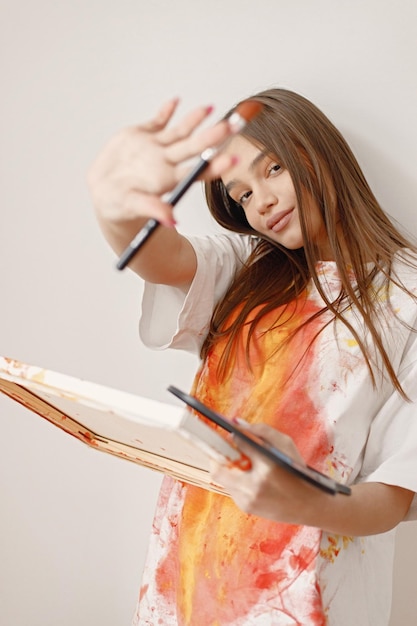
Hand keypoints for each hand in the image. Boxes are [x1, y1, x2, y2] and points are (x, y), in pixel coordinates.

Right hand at [88, 98, 235, 227]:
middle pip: (194, 147)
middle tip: (231, 125)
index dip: (214, 165)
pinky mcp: (141, 136)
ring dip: (194, 120)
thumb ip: (152, 209)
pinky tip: (175, 101)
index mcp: (168, 179)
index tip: (232, 159)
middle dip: (212, 136)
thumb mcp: (133, 207)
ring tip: (209, 109)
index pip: (197, 172)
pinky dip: (166, 111)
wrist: (104, 192)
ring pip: (180, 132)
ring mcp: (156, 147)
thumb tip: (172, 221)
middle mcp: (167, 162)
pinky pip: (157, 121)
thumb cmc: (120, 205)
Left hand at [210, 423, 323, 524]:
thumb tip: (237, 424)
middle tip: (226, 448)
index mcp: (268, 467)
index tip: (228, 432)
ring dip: (228, 468)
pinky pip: (231, 488)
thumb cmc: (298, 471)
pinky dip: (235, 479)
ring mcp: (248, 500)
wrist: (308, 506)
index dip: (232, 436)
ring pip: (222, 479)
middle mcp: (254, 486)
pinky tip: (249, 476)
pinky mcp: (246, 507)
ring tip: (241, 462)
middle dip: (217, 457)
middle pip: (217, 469)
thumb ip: (262, 431)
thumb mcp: (286, 445)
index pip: (239, 444)